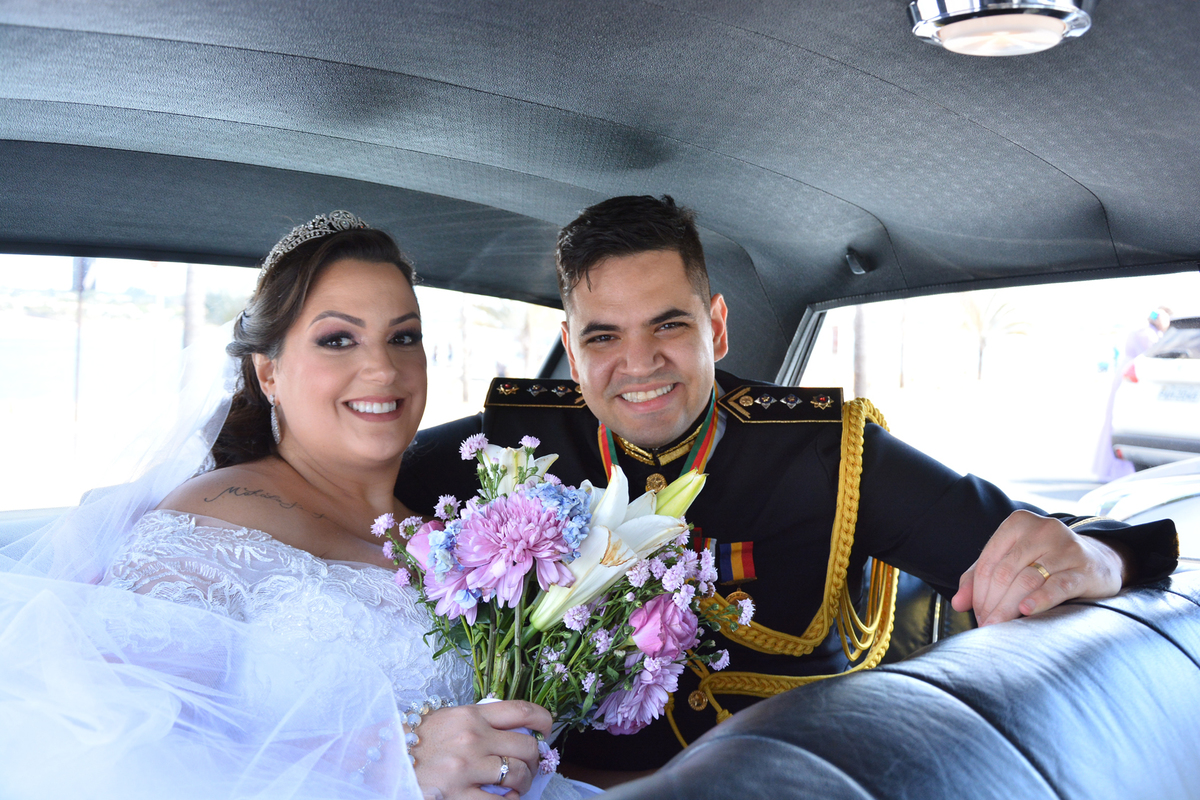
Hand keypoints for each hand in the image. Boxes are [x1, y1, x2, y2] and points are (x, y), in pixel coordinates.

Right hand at [409, 700, 551, 799]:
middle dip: (535, 759)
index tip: (547, 731)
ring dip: (523, 783)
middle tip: (529, 766)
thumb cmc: (419, 741)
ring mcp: (465, 768)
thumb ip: (482, 721)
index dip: (545, 721)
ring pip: (518, 775)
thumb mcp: (449, 719)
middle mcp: (471, 738)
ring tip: (516, 785)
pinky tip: (503, 799)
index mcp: (471, 715)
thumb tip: (520, 731)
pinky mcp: (457, 795)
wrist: (383, 761)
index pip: (523, 711)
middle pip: (527, 747)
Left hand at [951, 509, 1127, 625]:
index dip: (977, 591)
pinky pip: (1058, 585)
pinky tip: (1025, 611)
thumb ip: (981, 577)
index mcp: (1018, 523)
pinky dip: (1039, 599)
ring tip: (998, 626)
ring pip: (1027, 580)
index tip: (975, 613)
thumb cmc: (1046, 562)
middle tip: (986, 625)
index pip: (989, 561)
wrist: (1099, 561)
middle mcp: (1042, 530)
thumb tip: (958, 603)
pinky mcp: (1084, 568)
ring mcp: (1066, 547)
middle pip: (1005, 571)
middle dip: (991, 602)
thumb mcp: (1013, 561)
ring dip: (1008, 607)